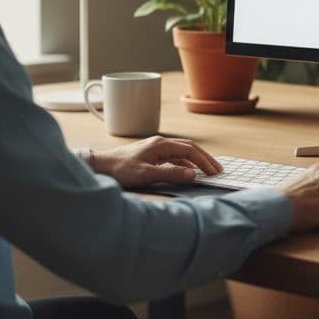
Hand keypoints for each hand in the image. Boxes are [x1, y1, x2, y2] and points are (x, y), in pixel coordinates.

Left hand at [89, 136, 222, 187]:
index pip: (190, 151)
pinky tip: (187, 171)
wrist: (101, 165)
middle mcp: (160, 144)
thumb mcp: (146, 174)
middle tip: (217, 169)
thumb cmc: (120, 169)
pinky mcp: (151, 155)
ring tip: (207, 171)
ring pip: (182, 152)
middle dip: (204, 158)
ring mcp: (156, 149)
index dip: (204, 161)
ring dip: (196, 161)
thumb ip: (170, 174)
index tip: (214, 172)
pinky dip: (185, 163)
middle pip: (189, 148)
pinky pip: (174, 157)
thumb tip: (192, 174)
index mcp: (161, 145)